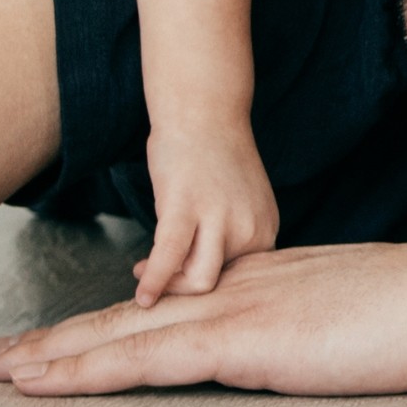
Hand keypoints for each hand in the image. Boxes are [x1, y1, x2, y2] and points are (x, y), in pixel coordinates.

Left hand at [0, 242, 406, 398]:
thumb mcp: (354, 322)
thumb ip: (313, 333)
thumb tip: (299, 347)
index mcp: (256, 289)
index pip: (162, 312)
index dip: (103, 329)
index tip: (58, 346)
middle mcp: (229, 293)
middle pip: (121, 319)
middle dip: (51, 343)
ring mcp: (231, 314)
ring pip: (117, 336)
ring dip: (47, 357)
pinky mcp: (240, 343)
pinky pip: (144, 360)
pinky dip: (86, 370)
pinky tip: (42, 382)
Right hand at [135, 108, 285, 302]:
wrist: (203, 111)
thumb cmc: (214, 156)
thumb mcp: (239, 203)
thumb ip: (231, 235)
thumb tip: (200, 269)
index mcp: (265, 229)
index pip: (242, 280)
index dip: (208, 284)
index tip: (183, 277)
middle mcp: (250, 229)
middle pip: (220, 285)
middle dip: (184, 288)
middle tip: (158, 277)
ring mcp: (220, 219)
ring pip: (199, 281)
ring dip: (169, 286)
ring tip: (142, 273)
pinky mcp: (186, 208)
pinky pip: (169, 257)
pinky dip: (154, 281)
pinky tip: (141, 295)